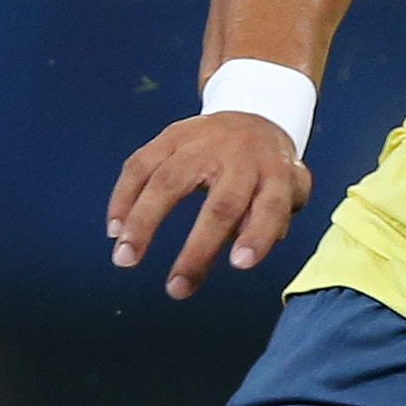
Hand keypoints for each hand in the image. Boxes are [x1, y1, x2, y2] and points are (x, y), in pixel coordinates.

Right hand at [106, 111, 312, 300]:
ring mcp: (201, 144)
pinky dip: (123, 198)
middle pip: (220, 204)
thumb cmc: (270, 171)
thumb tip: (244, 246)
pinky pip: (140, 165)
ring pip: (168, 181)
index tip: (240, 265)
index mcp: (274, 174)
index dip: (258, 236)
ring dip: (142, 222)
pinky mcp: (169, 137)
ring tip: (124, 259)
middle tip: (176, 289)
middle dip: (197, 250)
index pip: (271, 207)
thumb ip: (275, 219)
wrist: (252, 116)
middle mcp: (239, 157)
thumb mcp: (290, 190)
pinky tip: (115, 230)